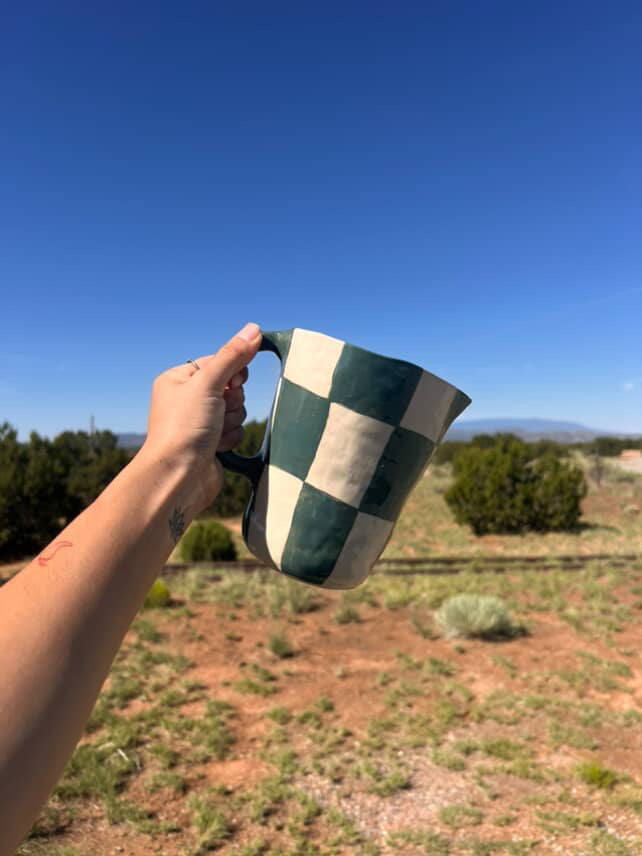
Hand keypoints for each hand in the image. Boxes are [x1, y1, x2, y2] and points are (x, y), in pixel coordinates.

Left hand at [142, 322, 261, 510]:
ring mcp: (200, 422)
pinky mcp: (211, 442)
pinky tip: (217, 447)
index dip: (232, 373)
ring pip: (236, 410)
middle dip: (232, 402)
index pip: (219, 363)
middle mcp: (187, 399)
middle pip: (232, 387)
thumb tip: (255, 328)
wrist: (179, 477)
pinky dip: (231, 438)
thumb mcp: (209, 384)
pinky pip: (235, 430)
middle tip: (218, 413)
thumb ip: (233, 356)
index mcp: (178, 379)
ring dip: (232, 421)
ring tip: (214, 433)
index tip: (232, 384)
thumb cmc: (184, 428)